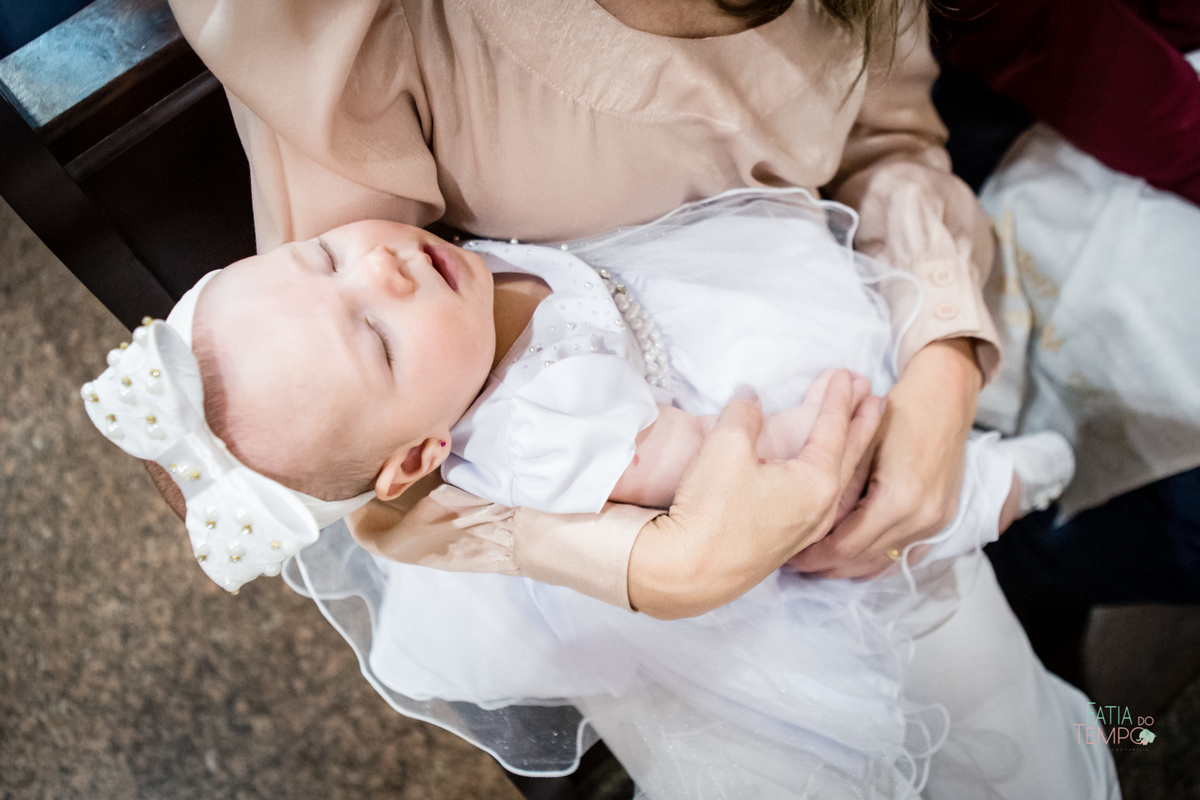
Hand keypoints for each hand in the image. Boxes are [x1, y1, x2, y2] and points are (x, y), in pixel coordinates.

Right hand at [628, 370, 884, 618]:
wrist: (687, 571)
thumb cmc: (711, 509)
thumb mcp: (726, 446)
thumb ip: (743, 415)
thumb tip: (748, 399)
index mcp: (817, 483)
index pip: (833, 431)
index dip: (837, 399)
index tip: (846, 374)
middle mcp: (820, 510)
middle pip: (849, 458)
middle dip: (862, 426)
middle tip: (875, 398)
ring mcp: (804, 532)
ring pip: (838, 484)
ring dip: (849, 453)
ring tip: (858, 433)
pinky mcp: (783, 546)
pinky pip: (822, 503)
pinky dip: (831, 478)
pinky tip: (825, 482)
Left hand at [787, 339, 981, 578]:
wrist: (945, 399)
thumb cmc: (899, 412)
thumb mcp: (859, 450)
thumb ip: (838, 490)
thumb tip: (808, 523)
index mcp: (898, 501)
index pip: (845, 546)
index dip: (813, 555)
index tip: (789, 556)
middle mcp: (920, 519)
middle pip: (862, 560)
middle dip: (826, 566)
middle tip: (796, 565)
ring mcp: (935, 524)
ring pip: (882, 562)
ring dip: (849, 567)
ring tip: (817, 565)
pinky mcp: (942, 521)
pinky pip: (903, 554)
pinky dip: (876, 558)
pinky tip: (852, 560)